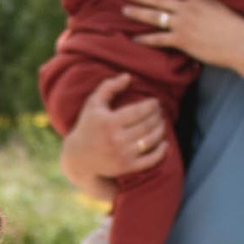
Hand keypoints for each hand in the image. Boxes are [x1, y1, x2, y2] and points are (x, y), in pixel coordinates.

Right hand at [58, 73, 168, 196]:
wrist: (79, 158)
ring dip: (161, 130)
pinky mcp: (126, 167)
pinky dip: (161, 152)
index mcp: (108, 122)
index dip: (151, 105)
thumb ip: (109, 87)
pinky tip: (165, 144)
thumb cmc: (88, 126)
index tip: (155, 102)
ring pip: (150, 140)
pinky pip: (150, 160)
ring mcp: (122, 154)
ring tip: (162, 123)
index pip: (138, 111)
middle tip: (160, 112)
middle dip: (157, 116)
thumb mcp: (93, 104)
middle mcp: (116, 139)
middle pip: (146, 125)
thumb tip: (128, 76)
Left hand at [124, 0, 243, 69]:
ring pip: (155, 16)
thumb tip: (198, 0)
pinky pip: (158, 39)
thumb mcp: (220, 6)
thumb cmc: (235, 27)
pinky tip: (134, 39)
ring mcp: (184, 24)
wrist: (240, 43)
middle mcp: (188, 8)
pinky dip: (145, 39)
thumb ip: (205, 2)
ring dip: (138, 13)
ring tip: (124, 10)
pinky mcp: (182, 40)